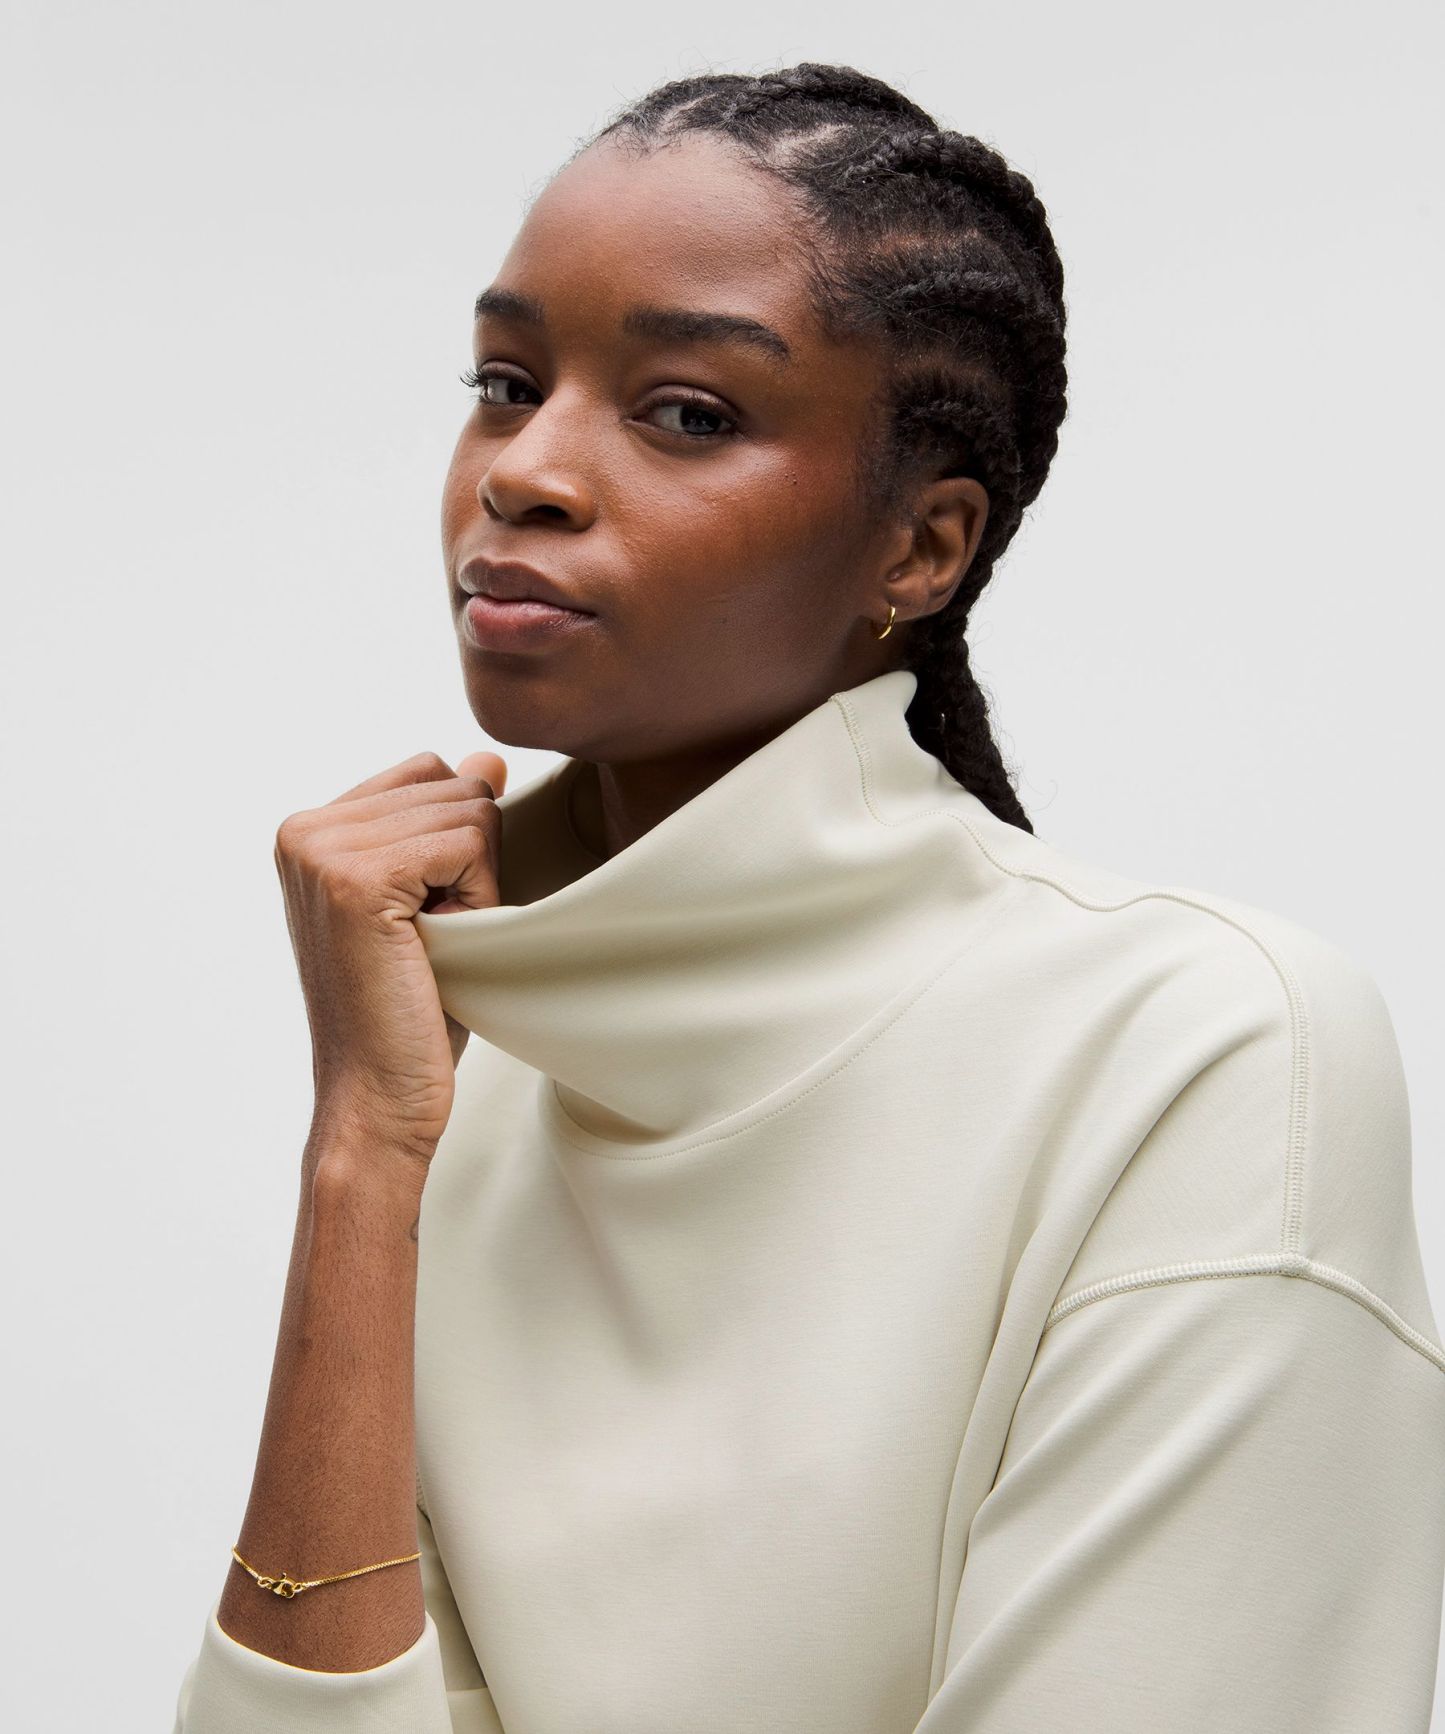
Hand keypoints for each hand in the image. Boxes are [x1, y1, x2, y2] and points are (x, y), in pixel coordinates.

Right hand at [273, 748, 507, 1171]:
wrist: (377, 1096)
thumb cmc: (410, 1009)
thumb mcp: (433, 898)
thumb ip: (447, 822)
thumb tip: (488, 759)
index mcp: (311, 829)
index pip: (430, 772)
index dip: (455, 842)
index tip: (422, 914)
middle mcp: (304, 828)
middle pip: (453, 785)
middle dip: (470, 860)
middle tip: (430, 937)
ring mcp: (323, 850)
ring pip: (469, 810)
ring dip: (476, 882)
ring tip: (432, 944)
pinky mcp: (356, 878)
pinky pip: (469, 842)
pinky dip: (477, 895)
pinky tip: (440, 944)